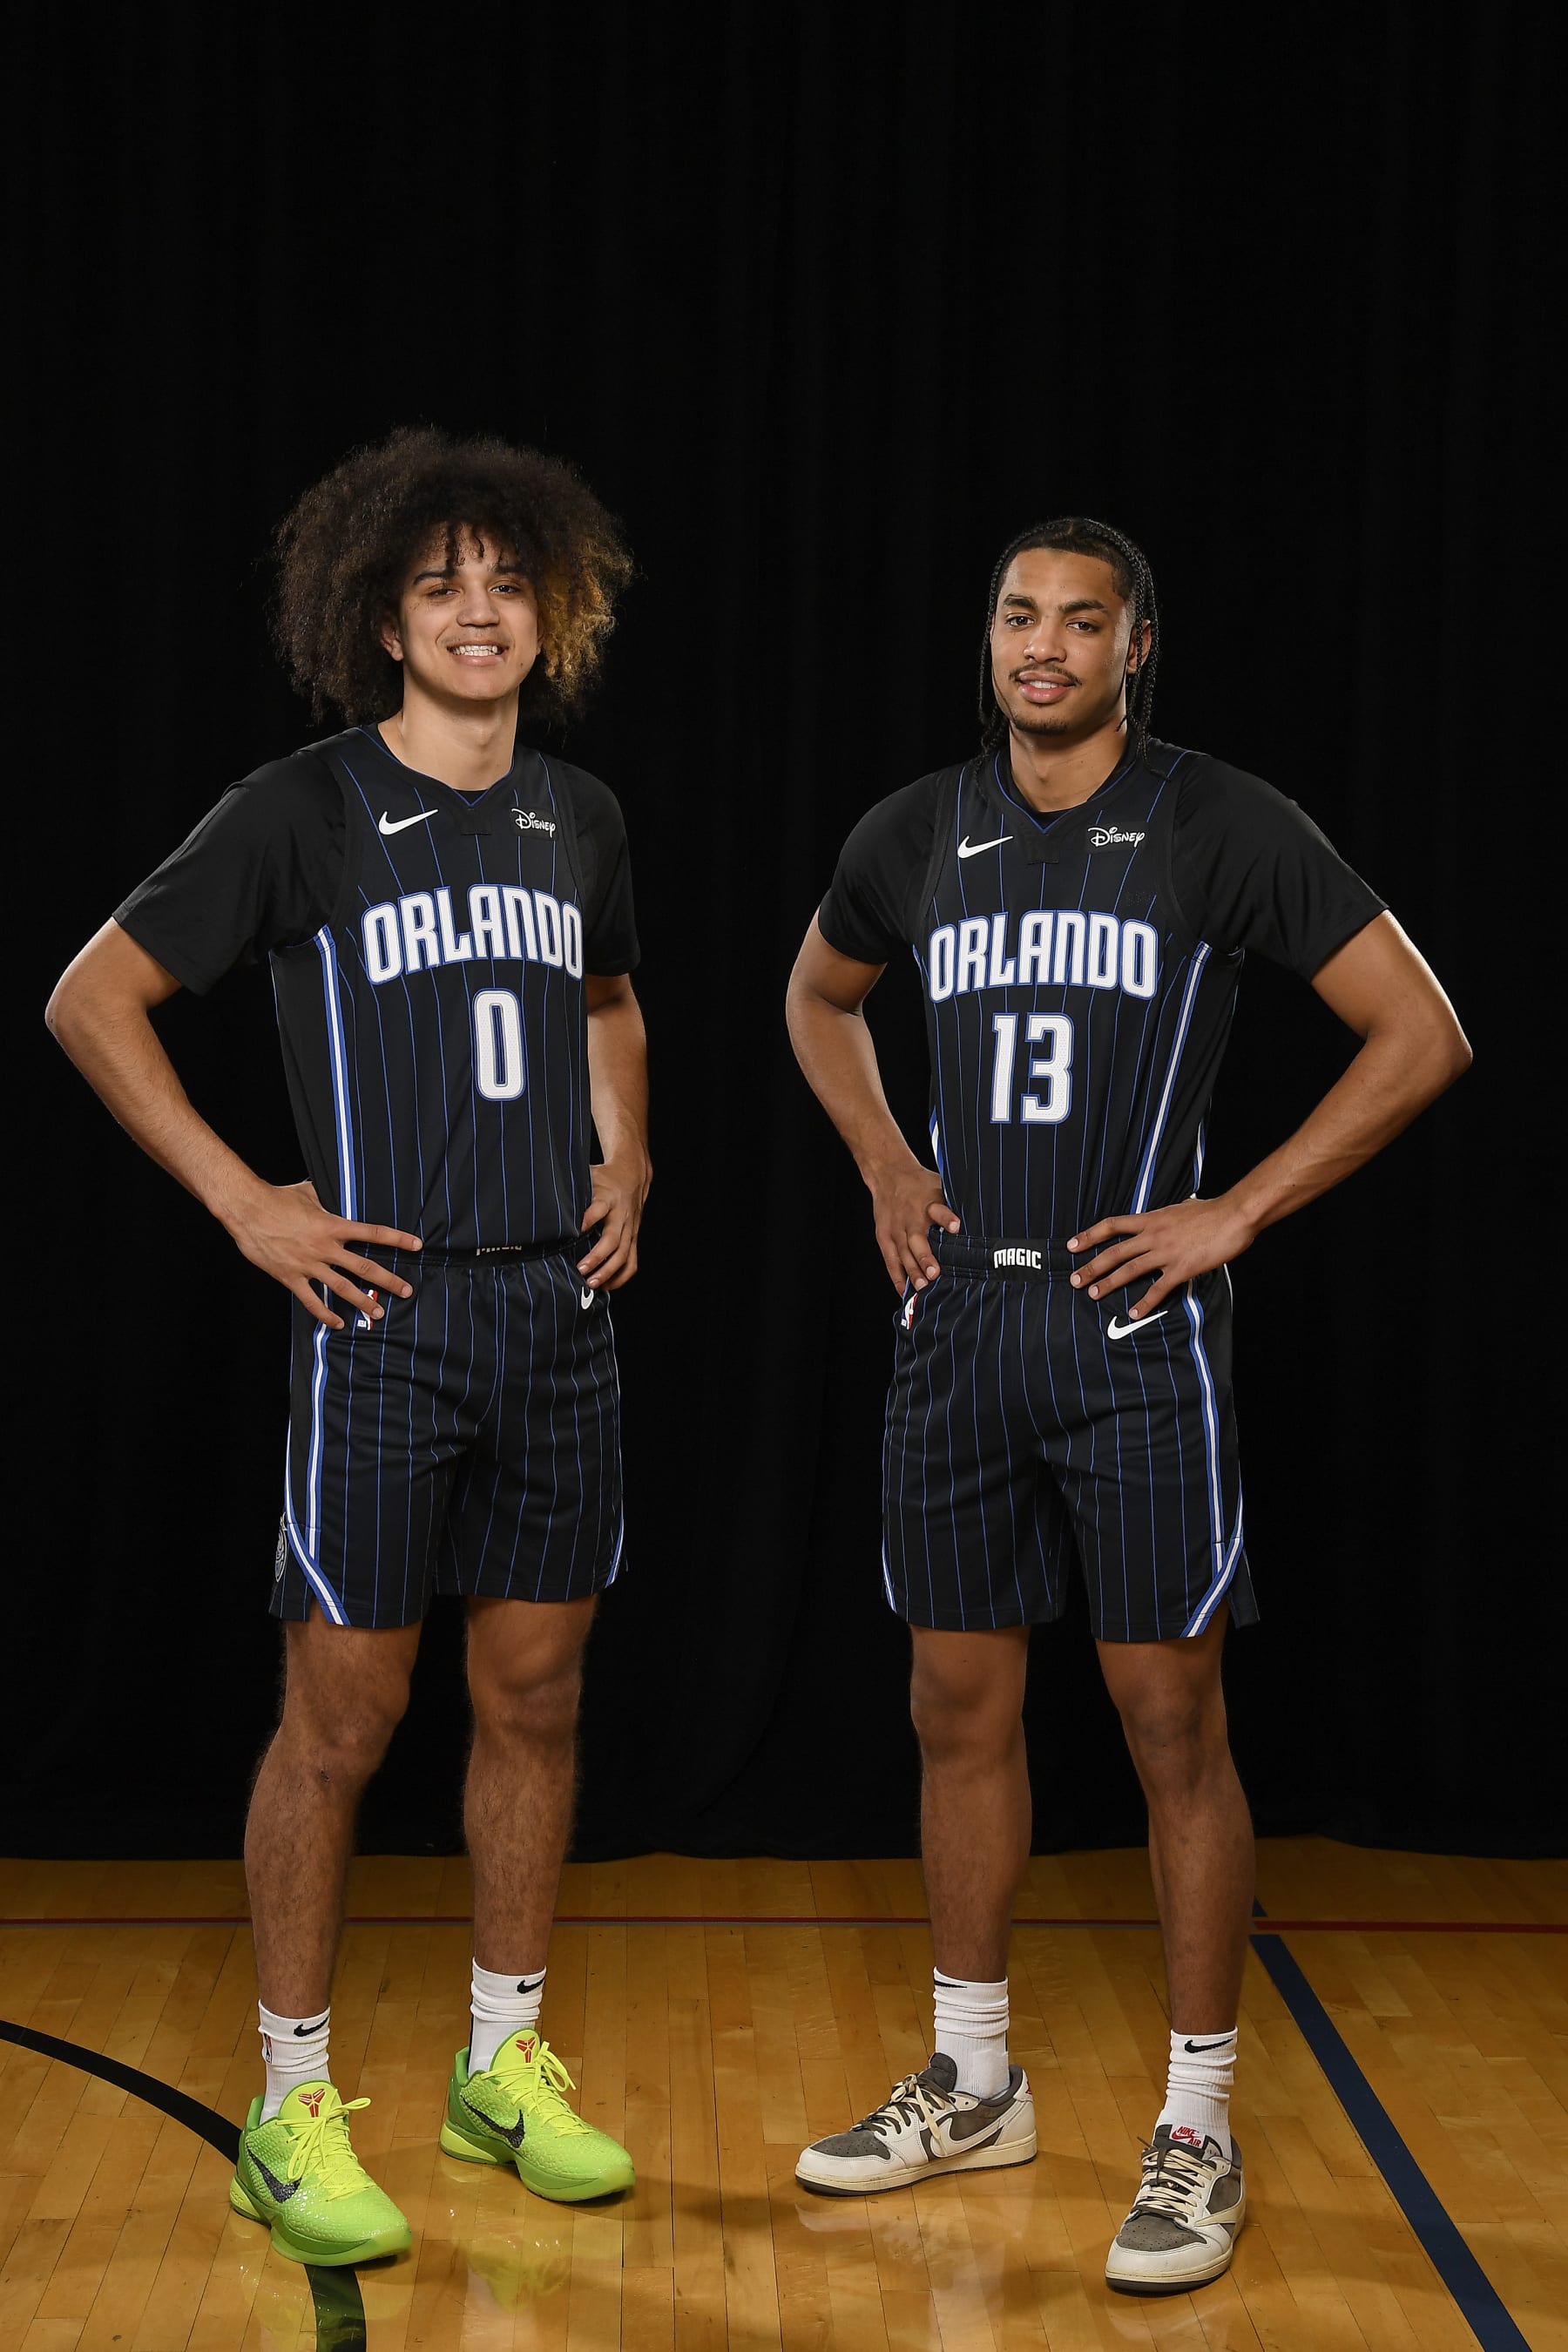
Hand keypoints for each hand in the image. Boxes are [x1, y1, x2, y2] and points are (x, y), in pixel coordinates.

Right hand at [224, 1178, 421, 1329]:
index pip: (373, 1233)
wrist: (247, 1210)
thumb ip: (325, 1199)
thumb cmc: (276, 1198)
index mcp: (333, 1226)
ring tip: (378, 1312)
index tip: (417, 1245)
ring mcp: (309, 1265)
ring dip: (362, 1301)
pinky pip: (312, 1301)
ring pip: (342, 1288)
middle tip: (406, 1291)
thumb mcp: (307, 1193)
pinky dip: (325, 1314)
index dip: (397, 1239)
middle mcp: (325, 1248)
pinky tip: (338, 1323)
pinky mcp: (291, 1277)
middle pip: (364, 1267)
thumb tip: (332, 1194)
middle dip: (388, 1280)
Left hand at [578, 1154, 650, 1289]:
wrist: (632, 1176)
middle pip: (612, 1239)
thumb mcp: (587, 1177)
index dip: (588, 1220)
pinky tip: (607, 1285)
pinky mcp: (633, 1238)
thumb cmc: (603, 1179)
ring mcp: (629, 1229)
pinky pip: (631, 1261)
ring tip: (591, 1283)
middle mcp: (620, 1215)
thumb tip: (544, 1202)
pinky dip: (621, 1276)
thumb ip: (570, 1190)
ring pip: (623, 1254)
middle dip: (597, 1256)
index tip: (575, 1231)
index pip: (598, 1209)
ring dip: (608, 1271)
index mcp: (607, 1198)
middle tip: (580, 1269)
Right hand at [868, 1157, 960, 1292]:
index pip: (938, 1210)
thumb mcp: (939, 1186)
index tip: (956, 1227)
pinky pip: (890, 1260)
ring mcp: (896, 1229)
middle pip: (917, 1240)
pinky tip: (904, 1291)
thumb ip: (955, 1203)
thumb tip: (985, 1216)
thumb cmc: (920, 1185)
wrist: (888, 1175)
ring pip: (903, 1253)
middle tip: (935, 1273)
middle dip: (925, 1257)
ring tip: (922, 1287)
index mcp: (927, 1203)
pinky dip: (897, 1276)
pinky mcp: (884, 1237)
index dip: (947, 1219)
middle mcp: (911, 1217)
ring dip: (912, 1271)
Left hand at [1067, 1194, 1255, 1317]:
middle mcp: (1153, 1235)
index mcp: (1152, 1219)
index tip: (1071, 1245)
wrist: (1234, 1216)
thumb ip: (1172, 1212)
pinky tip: (1133, 1313)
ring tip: (1093, 1294)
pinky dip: (1144, 1302)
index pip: (1112, 1225)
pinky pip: (1158, 1288)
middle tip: (1074, 1279)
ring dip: (1109, 1283)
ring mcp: (1166, 1252)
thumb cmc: (1212, 1211)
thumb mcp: (1184, 1206)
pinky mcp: (1181, 1268)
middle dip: (1092, 1266)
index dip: (1089, 1235)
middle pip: (1114, 1252)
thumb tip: (1176, 1207)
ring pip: (1130, 1270)